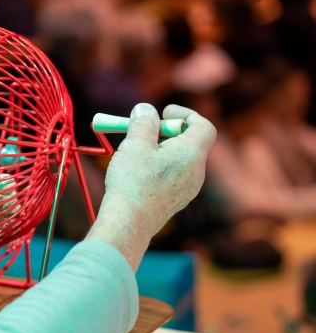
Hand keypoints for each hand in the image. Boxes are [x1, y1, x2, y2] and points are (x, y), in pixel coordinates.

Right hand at [88, 103, 216, 270]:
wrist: (129, 222)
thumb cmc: (133, 182)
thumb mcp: (135, 144)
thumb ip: (143, 123)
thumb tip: (146, 110)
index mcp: (192, 153)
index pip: (203, 126)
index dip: (185, 114)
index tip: (164, 112)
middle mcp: (196, 171)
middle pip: (189, 142)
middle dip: (165, 132)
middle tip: (142, 131)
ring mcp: (188, 189)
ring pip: (179, 160)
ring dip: (159, 150)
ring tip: (134, 153)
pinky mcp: (176, 201)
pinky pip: (173, 176)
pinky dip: (158, 167)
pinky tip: (136, 174)